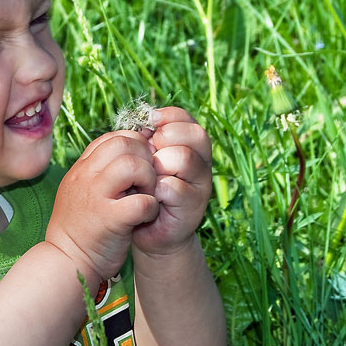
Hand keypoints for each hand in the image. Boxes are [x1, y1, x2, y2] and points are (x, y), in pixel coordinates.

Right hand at [46, 131, 158, 280]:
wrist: (67, 263)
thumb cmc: (81, 227)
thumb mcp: (83, 190)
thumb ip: (101, 170)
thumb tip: (132, 150)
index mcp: (82, 167)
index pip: (114, 137)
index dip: (135, 146)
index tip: (141, 165)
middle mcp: (86, 176)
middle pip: (125, 143)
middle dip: (144, 157)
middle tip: (146, 180)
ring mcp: (96, 196)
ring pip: (133, 165)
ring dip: (149, 179)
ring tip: (146, 195)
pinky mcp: (110, 220)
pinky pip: (142, 201)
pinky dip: (151, 207)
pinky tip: (146, 216)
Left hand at [131, 107, 211, 257]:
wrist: (148, 228)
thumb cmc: (144, 187)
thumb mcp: (146, 159)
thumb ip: (147, 140)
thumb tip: (142, 124)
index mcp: (191, 145)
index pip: (186, 118)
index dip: (167, 117)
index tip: (148, 125)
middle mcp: (202, 161)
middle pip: (193, 134)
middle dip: (165, 139)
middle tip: (150, 155)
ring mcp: (201, 184)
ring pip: (183, 158)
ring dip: (159, 165)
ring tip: (148, 177)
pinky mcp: (193, 206)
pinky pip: (172, 187)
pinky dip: (155, 190)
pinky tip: (148, 196)